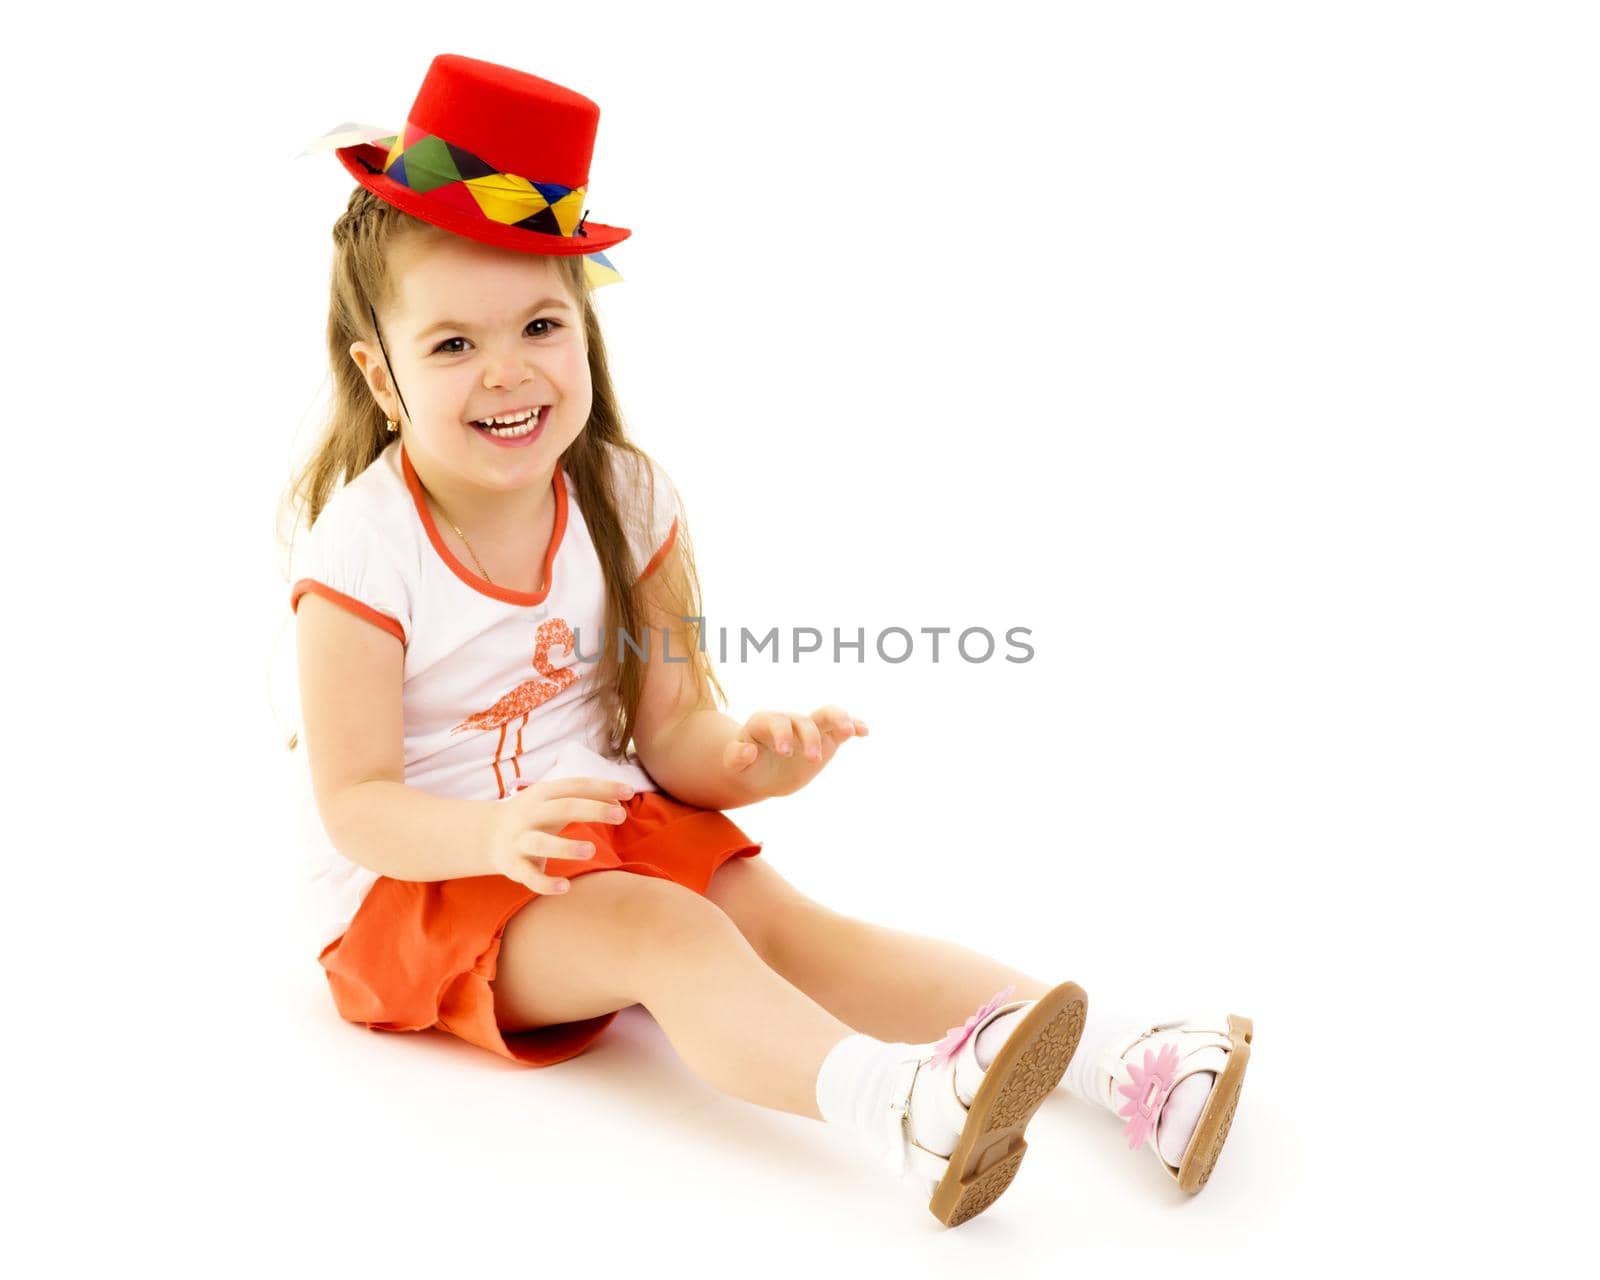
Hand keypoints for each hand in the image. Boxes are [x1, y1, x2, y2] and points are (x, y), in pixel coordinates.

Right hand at [480, 776, 632, 893]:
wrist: (488, 835)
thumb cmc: (536, 815)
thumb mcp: (556, 801)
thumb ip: (586, 800)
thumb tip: (621, 802)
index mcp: (544, 793)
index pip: (576, 786)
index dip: (602, 788)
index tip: (629, 792)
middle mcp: (531, 814)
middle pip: (563, 808)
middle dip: (592, 810)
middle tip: (620, 816)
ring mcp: (520, 840)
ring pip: (541, 843)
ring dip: (565, 847)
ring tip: (590, 851)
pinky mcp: (514, 865)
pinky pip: (529, 876)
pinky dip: (545, 883)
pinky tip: (564, 887)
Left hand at [722, 705, 867, 798]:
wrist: (761, 773)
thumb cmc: (745, 767)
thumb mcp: (734, 765)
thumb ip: (737, 757)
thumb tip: (748, 750)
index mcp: (764, 723)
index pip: (776, 721)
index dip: (782, 734)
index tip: (786, 753)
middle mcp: (789, 721)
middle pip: (803, 720)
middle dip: (809, 737)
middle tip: (812, 759)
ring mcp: (809, 729)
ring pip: (827, 715)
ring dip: (839, 720)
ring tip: (850, 731)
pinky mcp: (826, 739)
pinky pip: (841, 729)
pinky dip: (854, 726)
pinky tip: (864, 731)